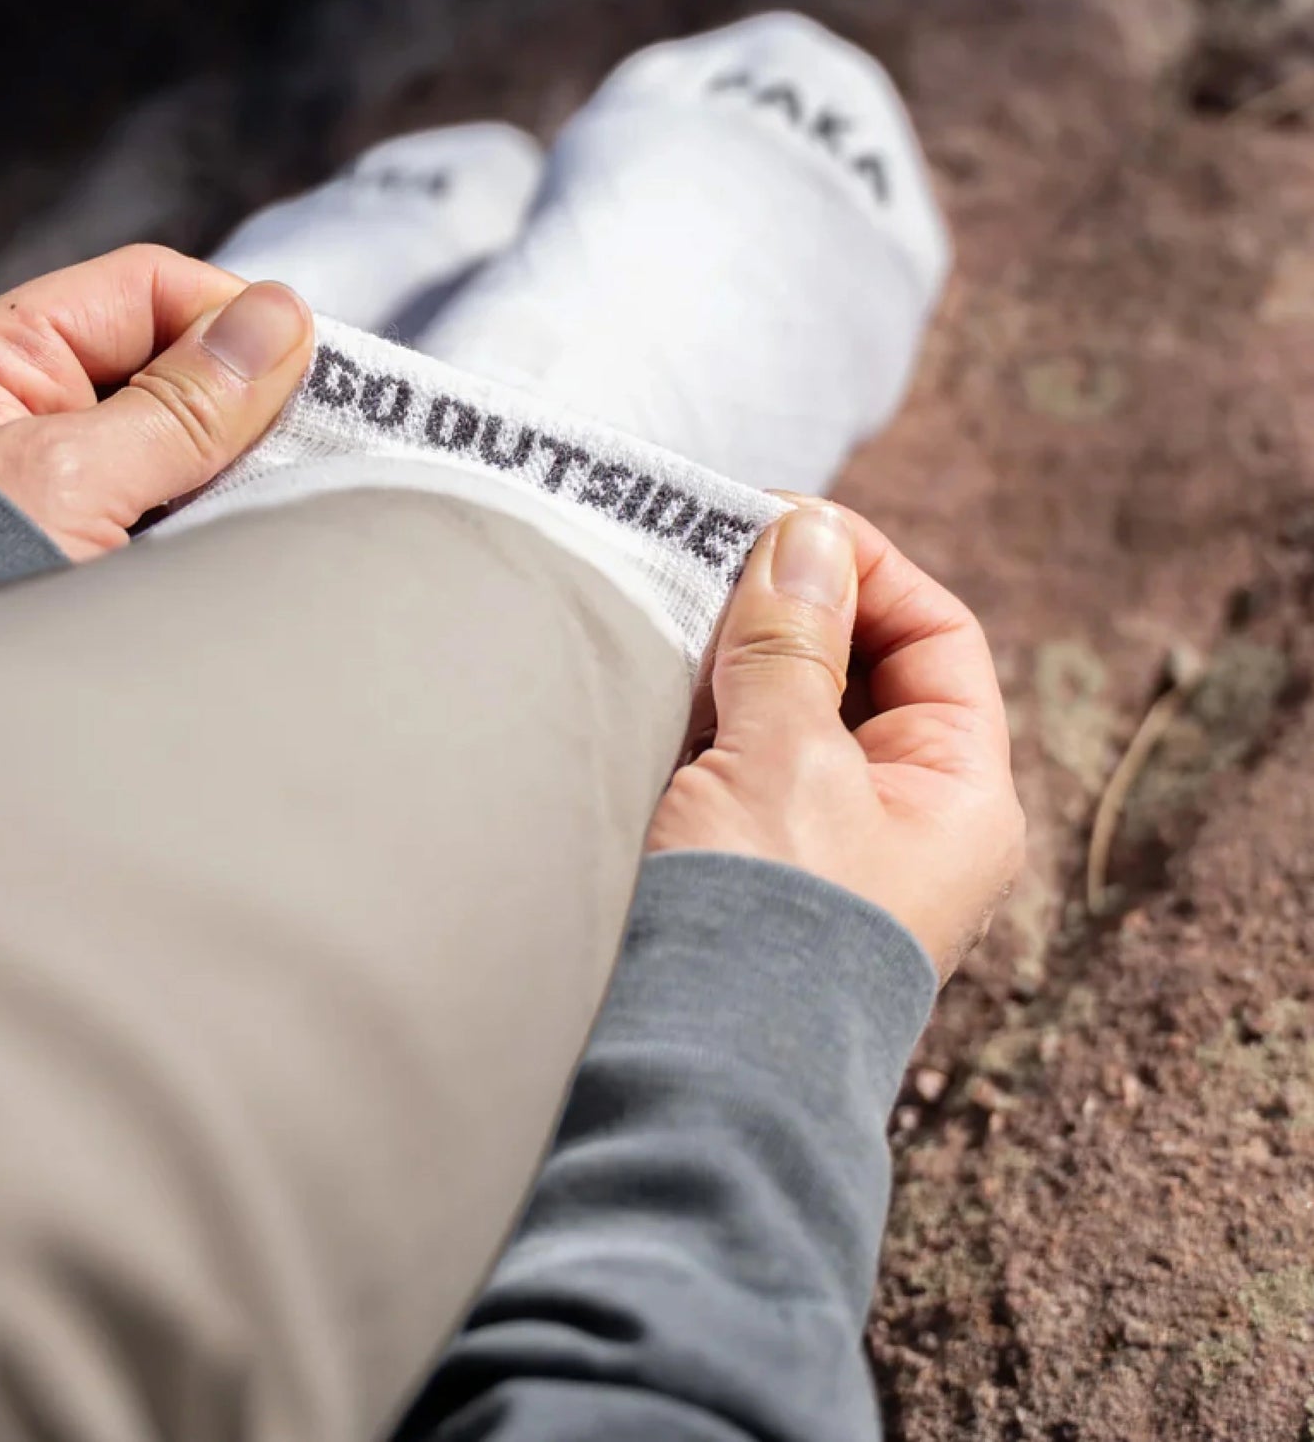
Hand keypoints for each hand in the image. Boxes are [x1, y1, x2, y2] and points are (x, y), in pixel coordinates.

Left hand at [0, 245, 313, 560]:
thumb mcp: (72, 483)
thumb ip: (184, 402)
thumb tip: (279, 315)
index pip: (141, 292)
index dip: (231, 320)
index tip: (314, 376)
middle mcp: (11, 418)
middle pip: (168, 366)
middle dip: (243, 407)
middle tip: (315, 449)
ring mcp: (49, 495)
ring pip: (181, 448)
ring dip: (233, 476)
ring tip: (272, 511)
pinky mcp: (83, 561)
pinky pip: (174, 517)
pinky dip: (215, 529)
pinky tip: (240, 554)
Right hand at [647, 499, 1023, 980]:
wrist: (687, 1086)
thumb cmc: (765, 928)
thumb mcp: (783, 759)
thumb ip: (793, 639)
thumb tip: (808, 530)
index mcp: (957, 795)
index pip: (935, 637)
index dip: (864, 566)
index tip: (779, 521)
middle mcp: (900, 816)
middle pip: (860, 666)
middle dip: (787, 605)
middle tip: (709, 556)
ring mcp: (820, 841)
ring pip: (788, 707)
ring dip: (733, 655)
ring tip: (673, 612)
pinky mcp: (747, 861)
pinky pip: (736, 755)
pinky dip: (699, 709)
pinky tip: (652, 677)